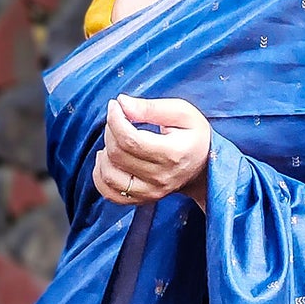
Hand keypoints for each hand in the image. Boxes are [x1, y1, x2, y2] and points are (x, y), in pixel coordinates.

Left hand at [93, 96, 208, 210]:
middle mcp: (160, 177)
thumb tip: (122, 103)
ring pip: (109, 175)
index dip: (115, 119)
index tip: (115, 105)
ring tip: (115, 140)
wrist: (204, 168)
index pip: (130, 139)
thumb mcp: (182, 112)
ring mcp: (151, 192)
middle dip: (110, 131)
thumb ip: (151, 107)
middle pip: (117, 154)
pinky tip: (108, 160)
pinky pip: (109, 193)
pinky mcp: (142, 199)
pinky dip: (100, 176)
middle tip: (119, 119)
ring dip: (104, 153)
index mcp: (172, 154)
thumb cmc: (193, 136)